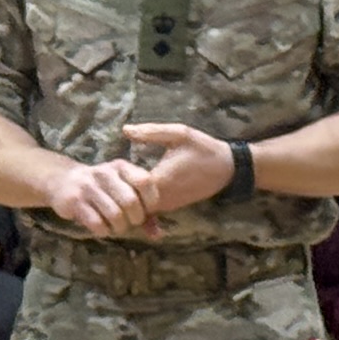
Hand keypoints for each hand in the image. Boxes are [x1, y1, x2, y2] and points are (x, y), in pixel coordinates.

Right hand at [41, 156, 158, 235]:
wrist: (62, 180)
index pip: (145, 181)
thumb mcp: (122, 190)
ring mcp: (88, 186)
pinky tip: (102, 228)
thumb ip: (143, 209)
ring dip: (119, 227)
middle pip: (131, 202)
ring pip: (115, 215)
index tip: (147, 210)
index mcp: (121, 167)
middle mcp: (105, 173)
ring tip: (116, 226)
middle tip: (131, 222)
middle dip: (135, 219)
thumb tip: (158, 234)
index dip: (151, 200)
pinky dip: (104, 231)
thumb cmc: (101, 188)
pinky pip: (97, 223)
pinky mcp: (74, 201)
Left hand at [118, 123, 239, 216]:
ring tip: (119, 183)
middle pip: (130, 204)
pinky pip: (151, 210)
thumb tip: (125, 129)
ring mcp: (168, 205)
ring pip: (140, 209)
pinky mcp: (172, 207)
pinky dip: (141, 202)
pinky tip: (135, 188)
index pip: (128, 190)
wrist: (228, 168)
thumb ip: (151, 132)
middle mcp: (163, 198)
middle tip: (110, 178)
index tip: (111, 168)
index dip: (117, 181)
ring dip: (129, 198)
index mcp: (161, 180)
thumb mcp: (179, 133)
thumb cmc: (203, 148)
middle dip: (120, 193)